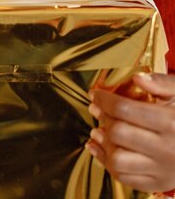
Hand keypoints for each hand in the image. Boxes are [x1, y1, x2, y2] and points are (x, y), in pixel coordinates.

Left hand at [86, 73, 174, 193]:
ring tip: (98, 131)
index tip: (96, 94)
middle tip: (96, 110)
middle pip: (119, 133)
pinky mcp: (158, 183)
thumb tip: (137, 78)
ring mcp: (161, 170)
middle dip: (102, 118)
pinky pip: (125, 178)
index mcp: (171, 123)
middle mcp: (166, 149)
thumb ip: (162, 83)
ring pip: (118, 161)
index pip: (125, 109)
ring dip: (103, 145)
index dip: (104, 100)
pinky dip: (108, 164)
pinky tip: (102, 149)